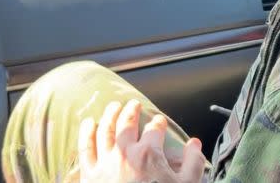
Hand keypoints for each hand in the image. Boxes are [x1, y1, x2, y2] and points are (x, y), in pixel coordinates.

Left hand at [78, 99, 205, 182]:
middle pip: (126, 123)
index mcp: (149, 154)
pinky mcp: (89, 175)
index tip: (159, 121)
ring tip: (113, 106)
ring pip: (105, 130)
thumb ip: (193, 163)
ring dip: (109, 115)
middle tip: (133, 104)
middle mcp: (124, 153)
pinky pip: (85, 148)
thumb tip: (195, 143)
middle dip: (131, 111)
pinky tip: (88, 123)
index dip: (158, 123)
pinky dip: (86, 133)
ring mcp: (104, 163)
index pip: (154, 129)